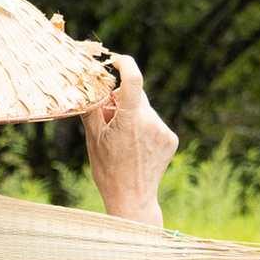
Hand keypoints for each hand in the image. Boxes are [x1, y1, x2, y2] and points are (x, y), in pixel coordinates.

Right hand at [81, 52, 175, 225]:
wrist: (132, 199)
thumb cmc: (108, 171)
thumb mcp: (93, 138)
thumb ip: (93, 109)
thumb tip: (88, 88)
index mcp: (130, 119)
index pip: (133, 80)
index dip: (125, 64)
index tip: (116, 61)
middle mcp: (151, 122)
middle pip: (136, 97)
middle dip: (121, 101)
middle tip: (108, 117)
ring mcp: (163, 131)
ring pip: (145, 110)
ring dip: (133, 116)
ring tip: (123, 140)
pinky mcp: (171, 139)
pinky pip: (155, 123)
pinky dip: (144, 128)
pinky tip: (136, 147)